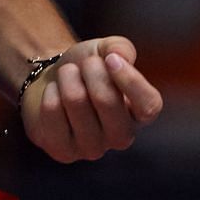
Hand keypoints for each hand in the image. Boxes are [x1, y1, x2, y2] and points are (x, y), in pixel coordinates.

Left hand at [20, 36, 163, 162]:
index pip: (149, 106)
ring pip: (76, 101)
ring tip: (67, 75)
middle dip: (90, 70)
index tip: (111, 59)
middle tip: (85, 63)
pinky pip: (52, 111)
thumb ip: (120, 48)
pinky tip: (54, 95)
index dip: (131, 80)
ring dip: (67, 77)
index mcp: (140, 114)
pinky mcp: (64, 152)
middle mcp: (121, 137)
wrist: (51, 82)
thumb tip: (121, 56)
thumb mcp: (106, 50)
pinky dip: (50, 92)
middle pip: (107, 100)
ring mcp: (92, 148)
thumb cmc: (85, 69)